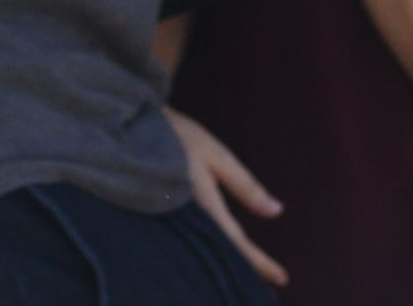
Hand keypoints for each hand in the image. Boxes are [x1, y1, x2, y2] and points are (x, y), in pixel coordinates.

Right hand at [166, 106, 287, 285]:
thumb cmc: (179, 137)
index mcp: (203, 206)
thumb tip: (277, 211)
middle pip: (221, 255)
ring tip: (251, 276)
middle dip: (246, 271)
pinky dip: (209, 252)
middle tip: (274, 285)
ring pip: (205, 253)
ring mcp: (171, 224)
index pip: (236, 244)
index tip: (283, 278)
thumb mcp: (217, 156)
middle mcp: (186, 222)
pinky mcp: (161, 220)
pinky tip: (219, 254)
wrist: (128, 128)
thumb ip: (246, 187)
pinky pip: (189, 244)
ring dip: (228, 264)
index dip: (259, 264)